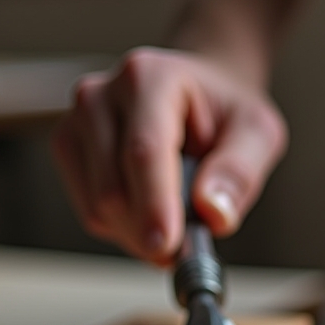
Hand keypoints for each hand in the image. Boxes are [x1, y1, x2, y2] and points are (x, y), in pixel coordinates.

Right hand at [51, 47, 286, 262]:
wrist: (197, 96)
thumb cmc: (224, 113)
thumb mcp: (257, 133)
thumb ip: (240, 171)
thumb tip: (214, 212)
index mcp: (149, 77)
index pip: (144, 151)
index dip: (154, 204)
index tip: (167, 246)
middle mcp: (100, 95)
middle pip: (114, 188)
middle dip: (151, 231)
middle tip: (187, 247)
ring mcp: (76, 123)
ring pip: (99, 208)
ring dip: (140, 234)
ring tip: (175, 220)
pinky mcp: (68, 150)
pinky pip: (91, 213)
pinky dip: (124, 229)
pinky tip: (149, 211)